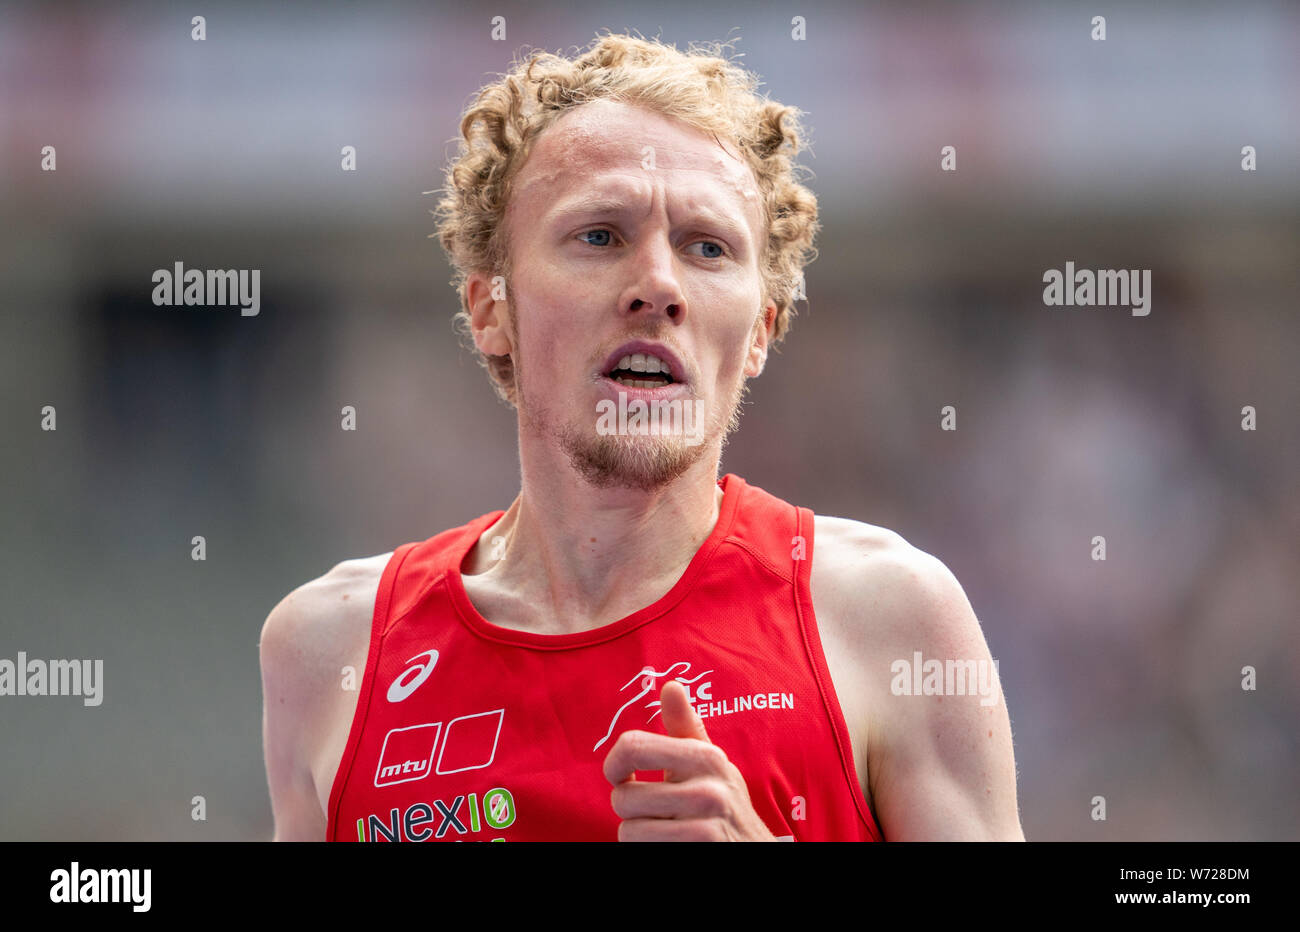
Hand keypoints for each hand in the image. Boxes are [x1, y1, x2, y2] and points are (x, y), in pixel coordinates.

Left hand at [603, 679, 776, 840]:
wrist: (755, 850)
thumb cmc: (723, 806)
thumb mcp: (710, 764)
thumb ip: (685, 726)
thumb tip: (671, 684)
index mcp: (705, 757)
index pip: (632, 746)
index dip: (613, 764)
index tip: (620, 777)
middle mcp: (707, 789)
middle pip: (623, 797)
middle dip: (631, 811)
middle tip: (656, 814)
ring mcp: (705, 826)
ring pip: (628, 831)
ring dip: (639, 836)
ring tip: (667, 831)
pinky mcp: (700, 848)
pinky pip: (640, 851)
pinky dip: (649, 851)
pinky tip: (673, 845)